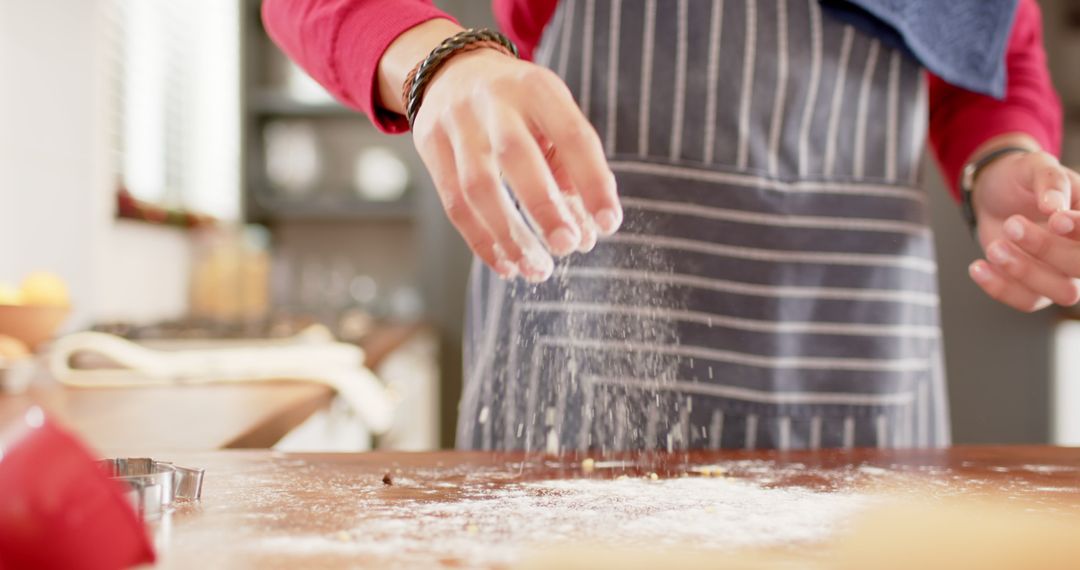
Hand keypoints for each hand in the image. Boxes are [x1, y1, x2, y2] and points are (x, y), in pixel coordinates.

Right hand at [378, 22, 620, 281]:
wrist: (453, 71)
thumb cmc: (519, 106)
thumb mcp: (551, 115)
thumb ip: (570, 167)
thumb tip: (587, 233)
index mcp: (537, 89)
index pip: (572, 135)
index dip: (592, 182)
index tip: (608, 224)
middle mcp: (494, 101)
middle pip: (515, 156)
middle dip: (543, 207)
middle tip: (568, 247)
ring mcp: (456, 122)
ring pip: (477, 187)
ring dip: (509, 236)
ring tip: (537, 270)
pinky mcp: (430, 145)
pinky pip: (453, 203)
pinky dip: (481, 241)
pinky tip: (507, 265)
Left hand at [967, 143, 1079, 311]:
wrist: (993, 193)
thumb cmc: (1022, 178)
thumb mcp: (1035, 166)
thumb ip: (1050, 180)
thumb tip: (1054, 206)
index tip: (1055, 219)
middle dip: (1047, 249)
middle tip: (1012, 224)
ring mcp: (1062, 274)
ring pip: (1062, 292)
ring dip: (1025, 272)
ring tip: (994, 247)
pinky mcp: (1034, 288)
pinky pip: (1027, 301)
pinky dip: (1001, 288)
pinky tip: (978, 266)